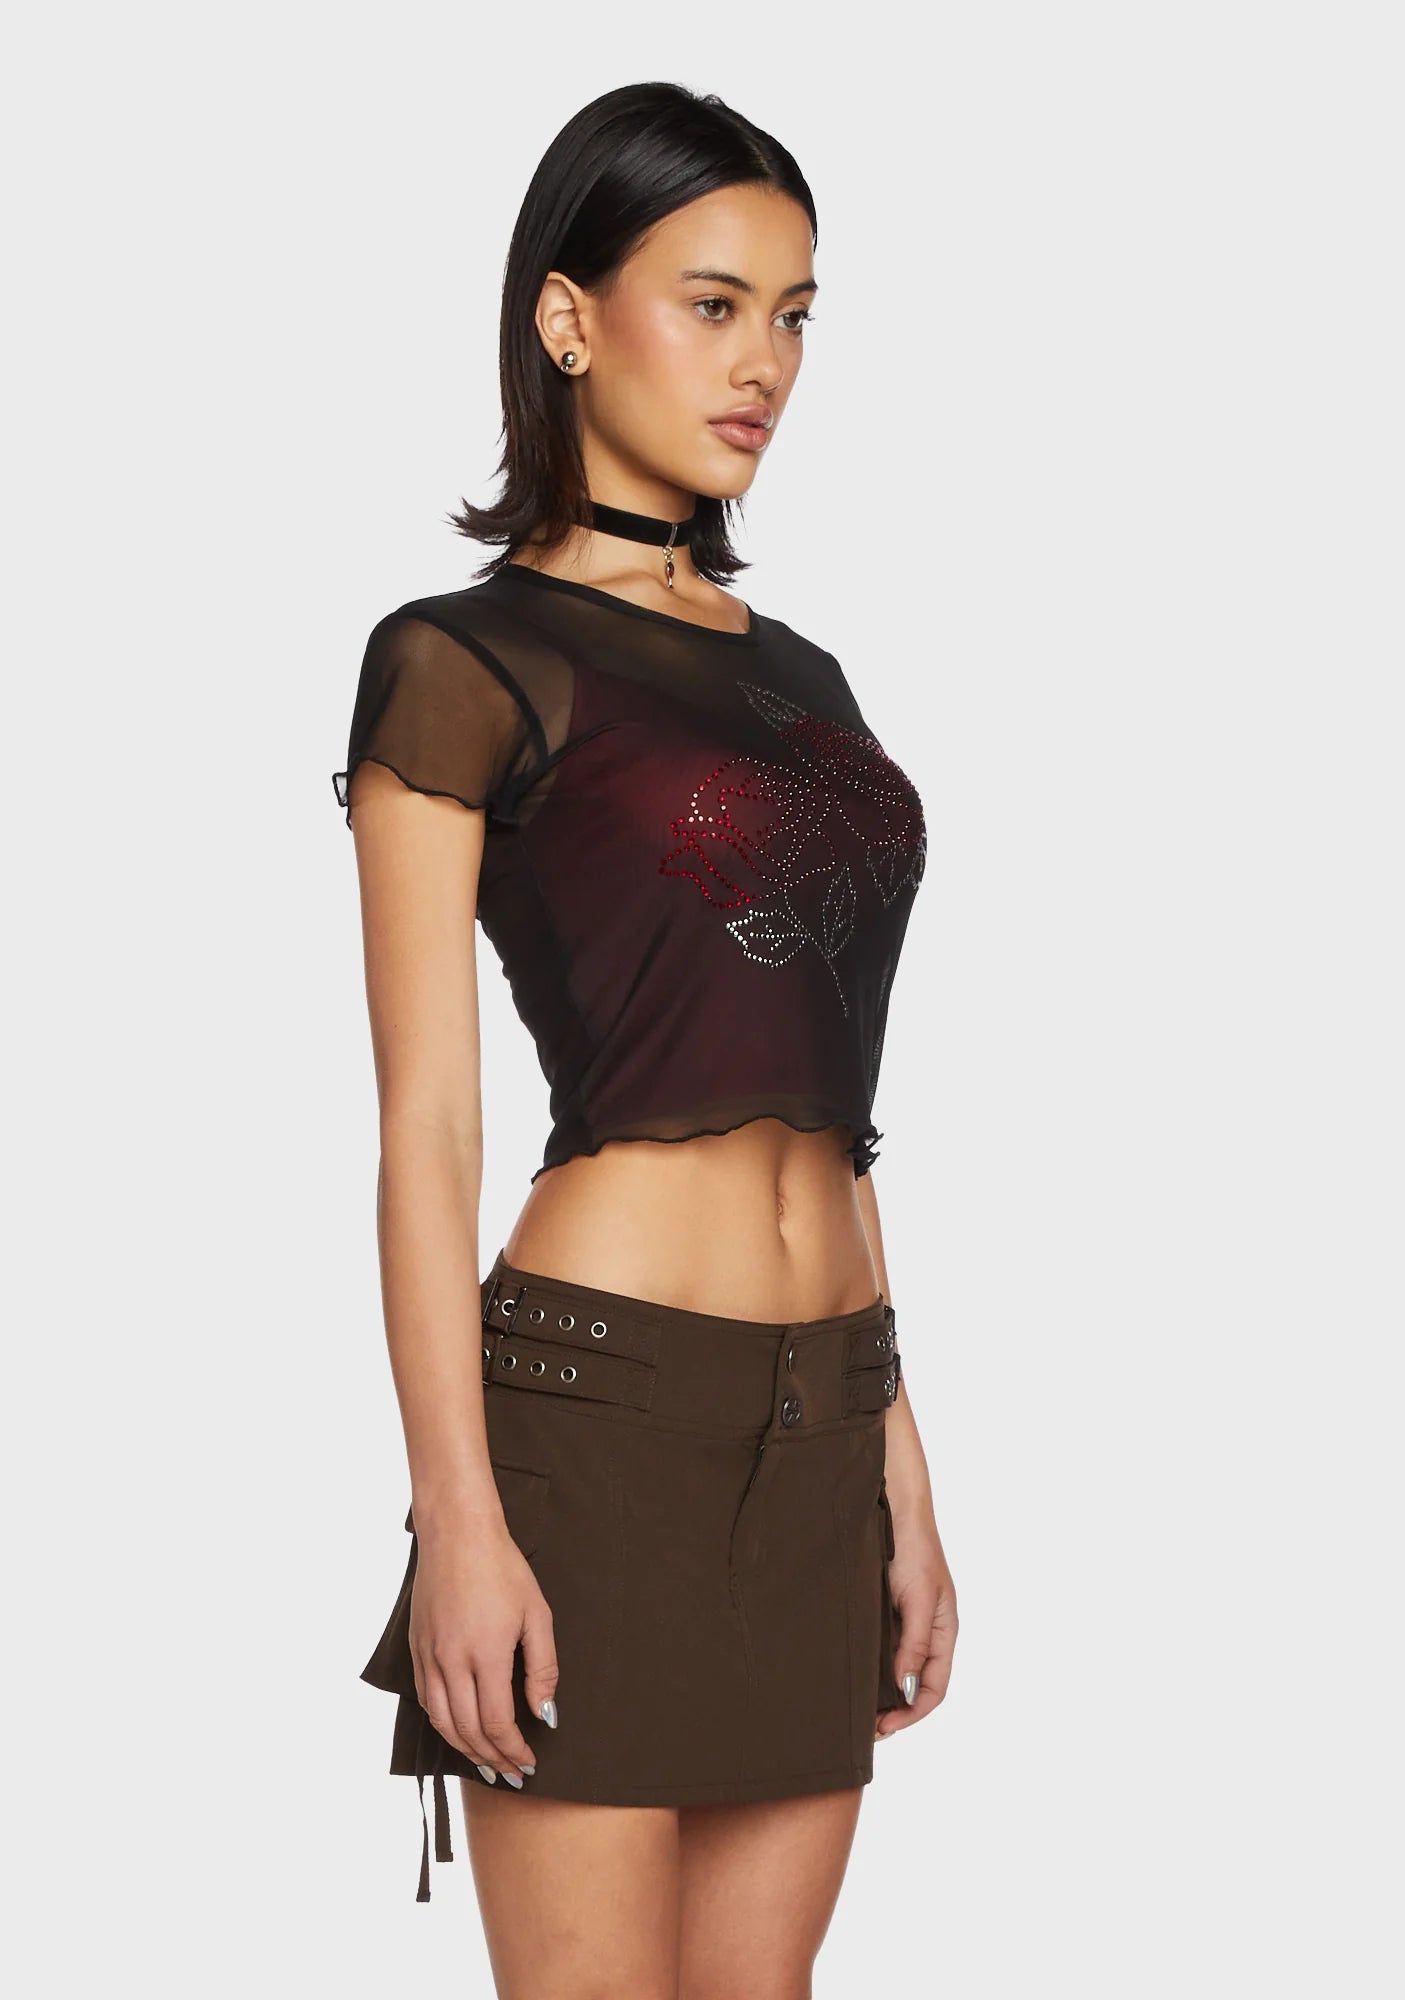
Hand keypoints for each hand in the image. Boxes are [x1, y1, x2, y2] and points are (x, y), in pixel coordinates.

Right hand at [409, 1512, 558, 1782]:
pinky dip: (443, 1724)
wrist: (457, 1534)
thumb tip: (546, 1714)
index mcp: (486, 1654)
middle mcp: (451, 1661)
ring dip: (465, 1750)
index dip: (514, 1750)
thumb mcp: (537, 1614)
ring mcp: (429, 1656)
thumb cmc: (503, 1570)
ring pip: (442, 1722)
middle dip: (492, 1759)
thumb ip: (543, 1668)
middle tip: (512, 1773)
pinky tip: (459, 1730)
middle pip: (468, 1731)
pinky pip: (427, 1700)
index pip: (498, 1723)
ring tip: (487, 1763)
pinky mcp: (416, 1649)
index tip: (529, 1763)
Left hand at [876, 1488, 957, 1740]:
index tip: (884, 1726)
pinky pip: (877, 1648)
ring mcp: (902, 1622)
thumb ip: (914, 1643)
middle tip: (862, 1728)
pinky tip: (847, 1674)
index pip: (933, 1688)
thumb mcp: (919, 1598)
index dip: (912, 1713)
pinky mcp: (881, 1610)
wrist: (892, 1507)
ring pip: (892, 1670)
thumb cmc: (913, 1549)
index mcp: (943, 1632)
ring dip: (877, 1693)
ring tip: (852, 1709)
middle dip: (893, 1711)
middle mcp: (924, 1633)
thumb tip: (905, 1688)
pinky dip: (866, 1667)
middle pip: (913, 1685)